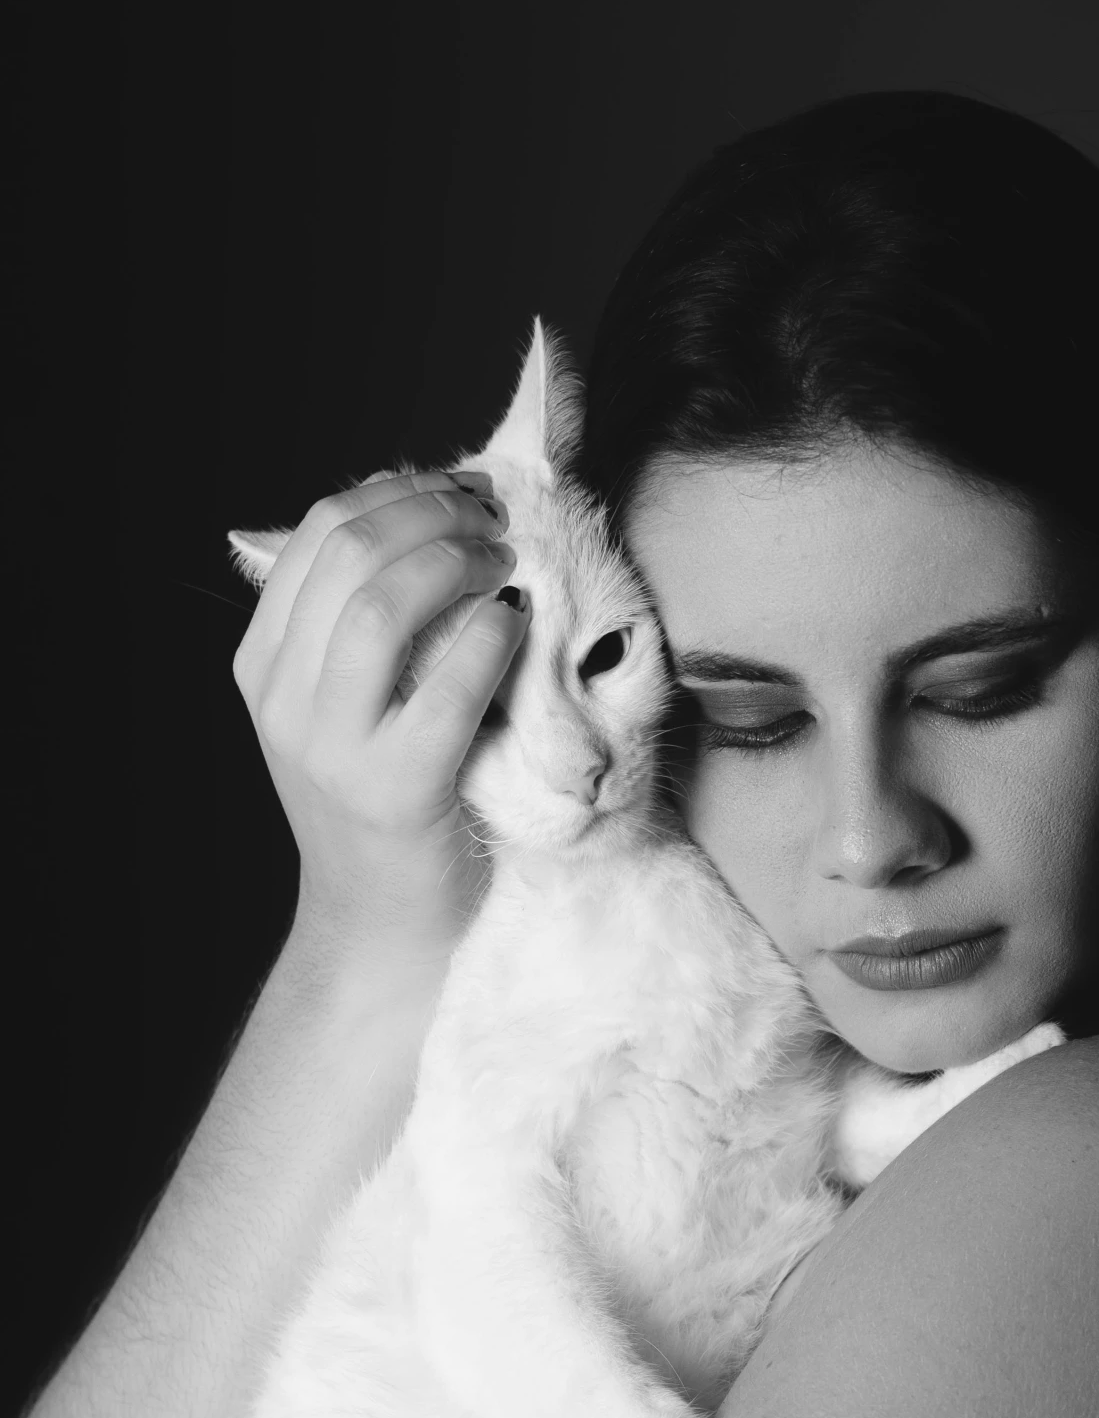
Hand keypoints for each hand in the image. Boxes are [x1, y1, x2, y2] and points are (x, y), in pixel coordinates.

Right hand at [232, 469, 527, 970]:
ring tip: (505, 565)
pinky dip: (490, 637)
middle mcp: (282, 699)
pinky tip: (517, 625)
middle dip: (434, 514)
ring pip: (382, 603)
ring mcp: (331, 745)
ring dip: (458, 562)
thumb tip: (422, 518)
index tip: (457, 490)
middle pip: (348, 551)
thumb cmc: (384, 803)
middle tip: (494, 520)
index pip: (316, 533)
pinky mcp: (394, 788)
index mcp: (262, 664)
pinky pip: (447, 684)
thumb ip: (360, 626)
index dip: (397, 491)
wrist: (379, 926)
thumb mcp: (344, 706)